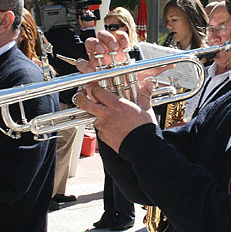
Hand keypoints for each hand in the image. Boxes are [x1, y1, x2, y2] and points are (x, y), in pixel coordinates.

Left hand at [74, 31, 167, 151]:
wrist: (143, 147)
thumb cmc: (145, 128)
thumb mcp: (146, 109)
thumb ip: (144, 96)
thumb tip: (149, 85)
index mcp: (117, 104)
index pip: (97, 91)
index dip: (94, 88)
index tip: (95, 87)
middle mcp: (107, 114)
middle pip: (85, 103)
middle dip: (80, 97)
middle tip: (81, 95)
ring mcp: (103, 126)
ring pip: (94, 117)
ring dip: (98, 116)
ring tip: (110, 118)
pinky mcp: (103, 136)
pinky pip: (100, 129)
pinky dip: (104, 128)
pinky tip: (114, 129)